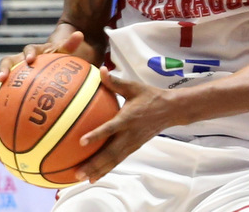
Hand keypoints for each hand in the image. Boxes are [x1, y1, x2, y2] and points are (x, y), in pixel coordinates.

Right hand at [0, 30, 86, 104]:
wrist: (47, 66)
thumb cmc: (55, 59)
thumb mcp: (63, 52)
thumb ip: (69, 45)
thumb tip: (79, 33)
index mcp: (32, 52)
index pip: (29, 49)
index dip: (29, 53)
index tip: (30, 60)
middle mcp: (18, 61)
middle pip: (6, 63)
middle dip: (2, 71)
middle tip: (2, 79)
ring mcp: (10, 74)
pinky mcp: (6, 87)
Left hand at [75, 68, 170, 182]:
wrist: (172, 110)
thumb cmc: (151, 96)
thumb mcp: (134, 87)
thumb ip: (115, 82)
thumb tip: (100, 70)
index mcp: (128, 118)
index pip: (110, 128)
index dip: (96, 135)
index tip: (82, 142)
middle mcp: (129, 134)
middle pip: (110, 152)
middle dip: (94, 163)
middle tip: (77, 171)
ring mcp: (132, 143)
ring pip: (113, 160)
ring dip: (98, 170)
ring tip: (83, 178)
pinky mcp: (134, 147)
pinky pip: (118, 160)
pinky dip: (106, 169)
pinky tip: (94, 176)